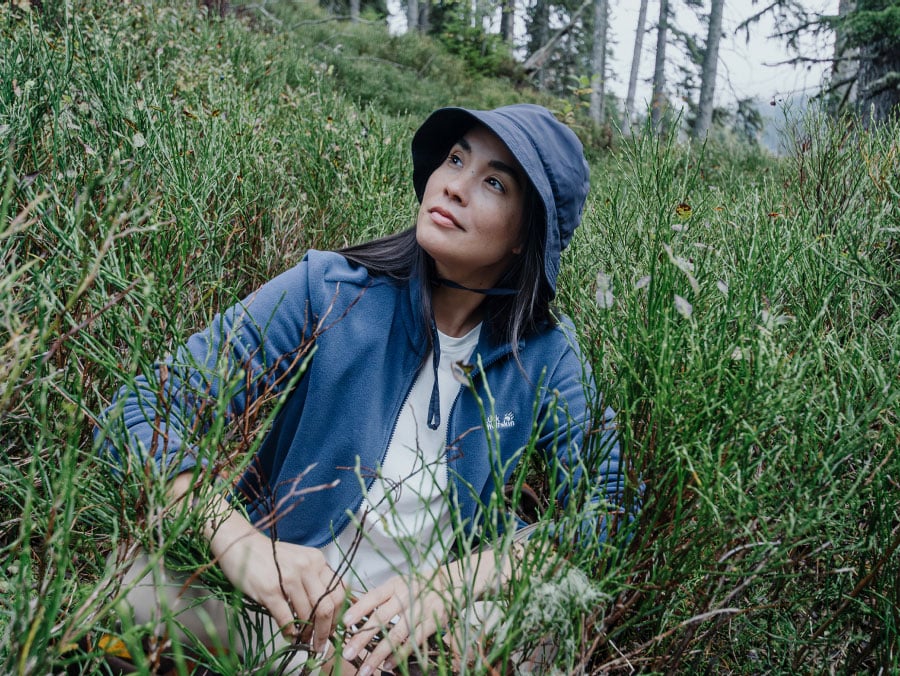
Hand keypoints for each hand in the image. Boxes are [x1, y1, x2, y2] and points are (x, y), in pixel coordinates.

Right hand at [169, 473, 346, 653]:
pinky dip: (290, 631)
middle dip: (325, 630)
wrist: (241, 544)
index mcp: (317, 560)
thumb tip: (326, 610)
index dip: (338, 614)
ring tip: (303, 640)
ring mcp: (288, 578)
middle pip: (327, 606)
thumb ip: (314, 579)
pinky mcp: (269, 590)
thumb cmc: (270, 556)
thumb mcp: (299, 560)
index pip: (339, 591)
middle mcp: (306, 567)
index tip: (333, 627)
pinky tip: (289, 634)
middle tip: (321, 643)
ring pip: (308, 614)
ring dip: (307, 633)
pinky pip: (286, 618)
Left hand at [339, 574, 447, 673]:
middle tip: (347, 652)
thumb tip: (354, 611)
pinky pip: (413, 642)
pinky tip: (387, 665)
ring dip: (378, 654)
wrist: (453, 582)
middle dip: (362, 637)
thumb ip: (382, 597)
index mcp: (396, 585)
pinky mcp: (432, 623)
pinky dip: (399, 655)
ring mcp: (420, 611)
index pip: (374, 596)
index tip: (344, 622)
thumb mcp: (401, 583)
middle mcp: (407, 597)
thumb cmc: (420, 584)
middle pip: (381, 619)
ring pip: (396, 635)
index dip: (359, 608)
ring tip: (365, 669)